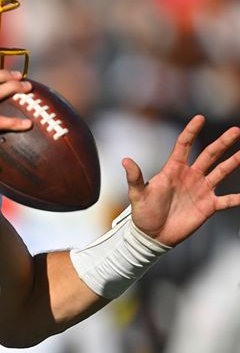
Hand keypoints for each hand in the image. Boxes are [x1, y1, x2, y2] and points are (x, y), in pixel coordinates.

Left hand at [126, 115, 239, 245]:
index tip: (199, 117)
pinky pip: (228, 200)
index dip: (191, 131)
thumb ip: (135, 177)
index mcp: (173, 170)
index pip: (184, 145)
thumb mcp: (137, 194)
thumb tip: (124, 160)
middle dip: (223, 142)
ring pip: (222, 172)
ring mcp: (201, 190)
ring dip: (234, 162)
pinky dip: (238, 198)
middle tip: (235, 130)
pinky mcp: (208, 205)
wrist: (152, 236)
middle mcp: (190, 176)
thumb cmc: (143, 213)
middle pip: (209, 155)